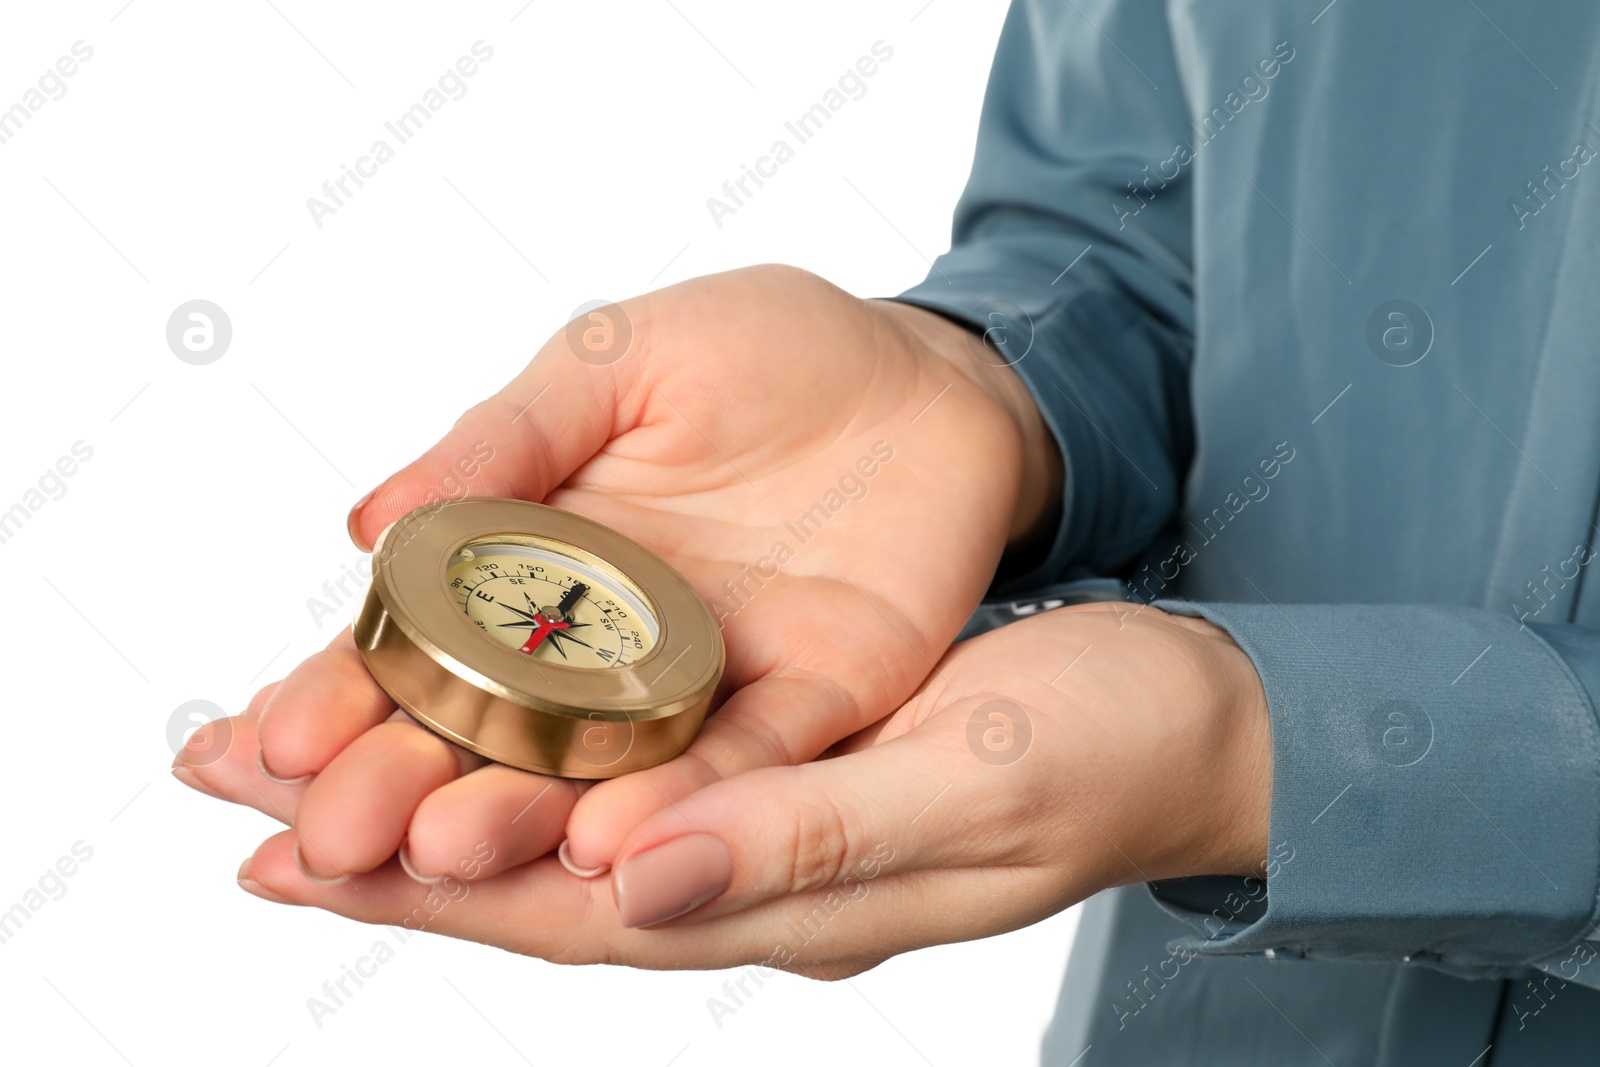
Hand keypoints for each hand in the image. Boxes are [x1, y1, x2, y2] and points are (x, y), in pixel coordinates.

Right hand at [176, 264, 1060, 891]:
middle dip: (409, 785)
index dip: (350, 692)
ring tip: (442, 852)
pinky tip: (615, 840)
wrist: (929, 373)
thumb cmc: (767, 349)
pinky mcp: (816, 701)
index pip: (425, 647)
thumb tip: (366, 523)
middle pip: (495, 734)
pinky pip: (749, 763)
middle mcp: (615, 645)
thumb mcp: (616, 361)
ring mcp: (712, 681)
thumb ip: (503, 440)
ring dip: (524, 817)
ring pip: (606, 772)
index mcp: (547, 563)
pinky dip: (687, 803)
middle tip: (331, 842)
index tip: (270, 745)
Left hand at [222, 603, 1271, 977]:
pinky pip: (629, 779)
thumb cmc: (1103, 748)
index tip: (279, 850)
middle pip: (534, 880)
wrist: (1193, 722)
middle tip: (237, 783)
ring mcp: (769, 831)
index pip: (568, 913)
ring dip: (444, 792)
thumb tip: (632, 881)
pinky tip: (488, 718)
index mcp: (790, 897)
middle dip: (385, 841)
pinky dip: (538, 755)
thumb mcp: (968, 783)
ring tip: (320, 747)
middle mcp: (756, 880)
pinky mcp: (787, 773)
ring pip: (567, 829)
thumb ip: (801, 839)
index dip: (421, 890)